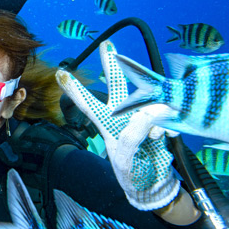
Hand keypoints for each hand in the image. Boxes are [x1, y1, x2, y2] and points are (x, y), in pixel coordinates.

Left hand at [56, 40, 179, 210]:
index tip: (61, 72)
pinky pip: (166, 118)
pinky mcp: (161, 121)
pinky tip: (165, 142)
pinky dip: (167, 131)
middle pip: (116, 86)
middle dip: (111, 64)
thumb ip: (134, 135)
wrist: (156, 185)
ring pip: (147, 101)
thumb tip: (149, 110)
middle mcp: (123, 116)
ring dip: (154, 115)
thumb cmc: (133, 174)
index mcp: (107, 125)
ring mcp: (143, 117)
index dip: (75, 89)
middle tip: (106, 43)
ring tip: (154, 138)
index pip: (88, 104)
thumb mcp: (127, 159)